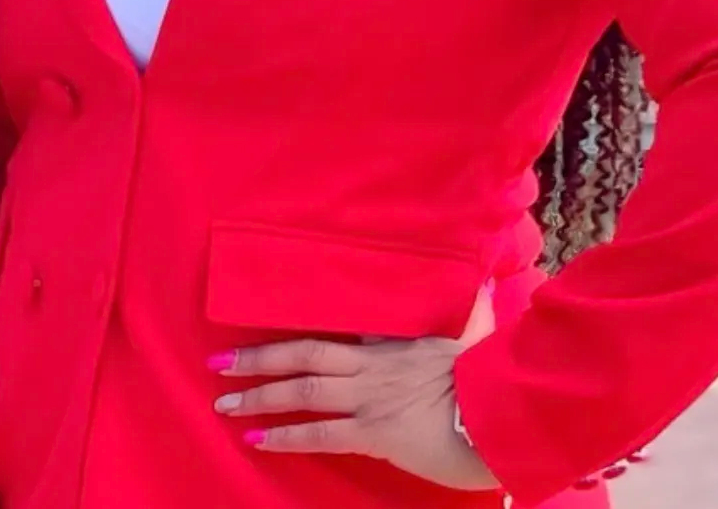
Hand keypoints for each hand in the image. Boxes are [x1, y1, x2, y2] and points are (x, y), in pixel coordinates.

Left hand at [210, 283, 500, 490]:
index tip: (266, 315)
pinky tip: (256, 437)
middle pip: (306, 352)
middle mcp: (373, 363)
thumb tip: (486, 279)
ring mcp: (369, 397)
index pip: (339, 321)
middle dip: (260, 356)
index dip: (300, 320)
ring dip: (261, 394)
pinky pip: (320, 434)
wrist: (498, 415)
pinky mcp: (373, 434)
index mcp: (394, 335)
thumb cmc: (489, 372)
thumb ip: (473, 304)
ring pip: (303, 391)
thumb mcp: (478, 328)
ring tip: (225, 400)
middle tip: (220, 361)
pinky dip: (286, 434)